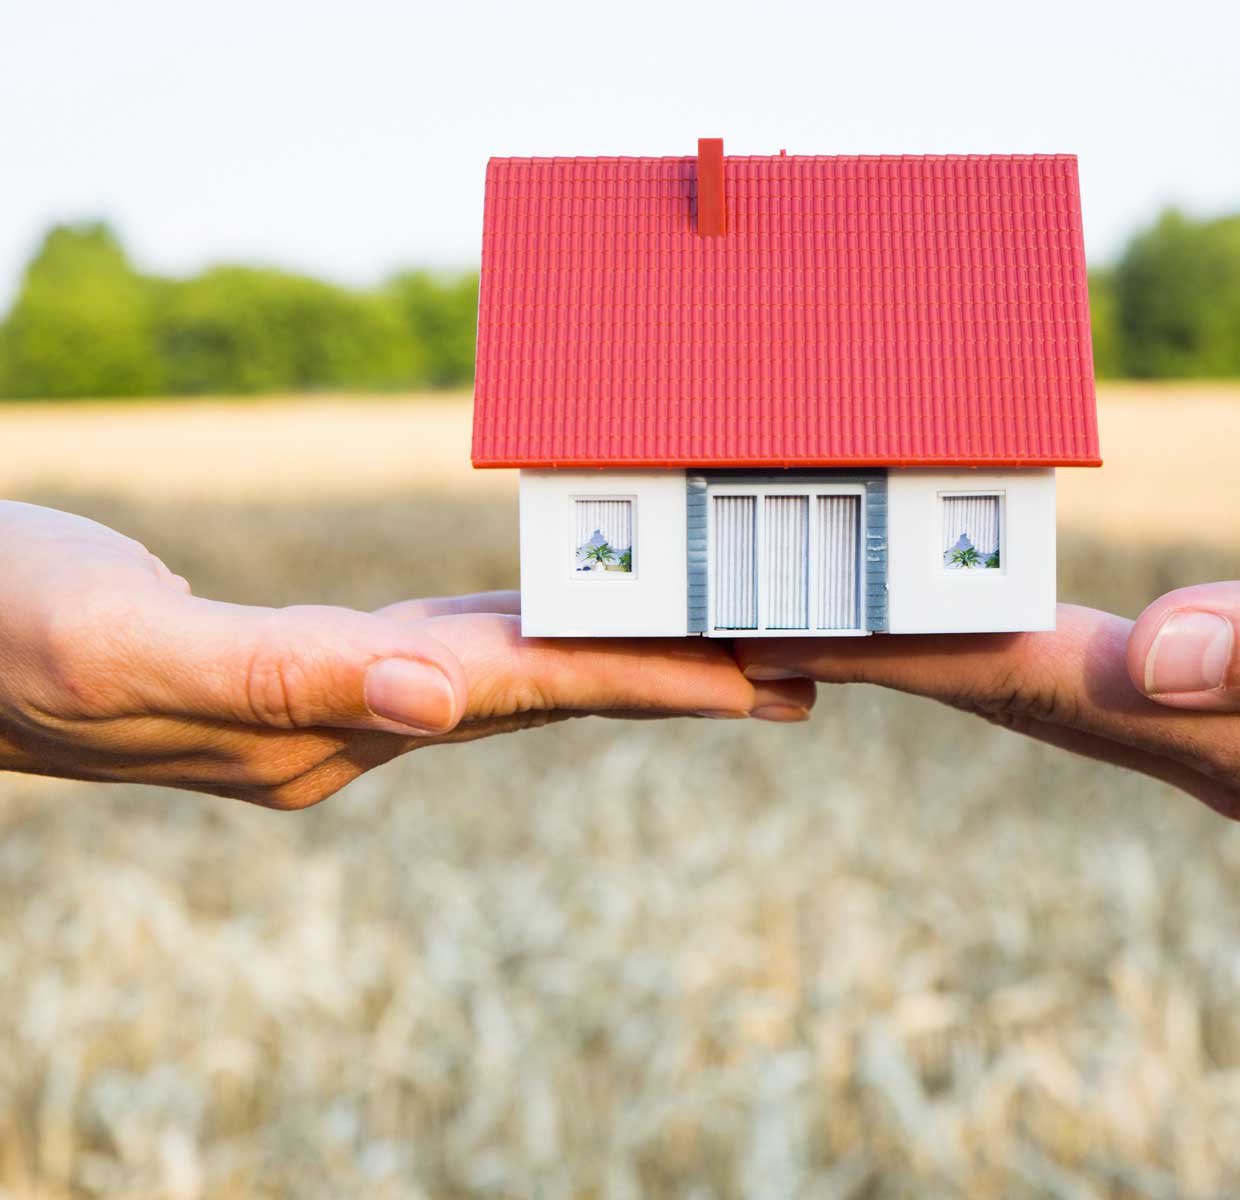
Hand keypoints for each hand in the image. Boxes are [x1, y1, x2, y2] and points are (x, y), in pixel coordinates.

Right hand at [0, 502, 813, 807]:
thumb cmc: (10, 628)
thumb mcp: (133, 652)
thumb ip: (288, 678)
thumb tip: (440, 702)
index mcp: (336, 723)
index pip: (537, 694)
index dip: (659, 680)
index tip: (777, 678)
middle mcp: (358, 727)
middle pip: (555, 694)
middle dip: (680, 680)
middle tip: (809, 668)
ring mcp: (339, 704)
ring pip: (516, 676)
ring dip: (622, 662)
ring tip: (726, 649)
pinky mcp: (313, 666)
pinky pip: (454, 648)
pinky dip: (528, 634)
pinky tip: (560, 622)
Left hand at [737, 503, 1239, 820]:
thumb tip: (1158, 659)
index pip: (1034, 685)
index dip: (907, 652)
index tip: (786, 625)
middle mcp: (1220, 750)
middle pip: (1014, 700)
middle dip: (889, 661)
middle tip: (760, 623)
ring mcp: (1239, 739)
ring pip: (1052, 697)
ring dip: (943, 659)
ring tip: (846, 622)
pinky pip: (1111, 680)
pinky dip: (1029, 651)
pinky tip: (1001, 631)